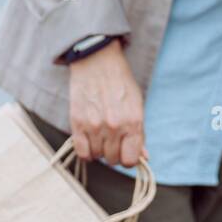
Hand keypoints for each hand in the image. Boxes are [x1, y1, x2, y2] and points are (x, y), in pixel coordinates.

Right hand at [67, 40, 145, 167]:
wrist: (98, 62)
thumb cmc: (120, 81)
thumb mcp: (137, 105)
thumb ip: (139, 133)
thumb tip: (144, 156)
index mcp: (133, 122)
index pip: (131, 159)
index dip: (129, 158)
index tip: (126, 152)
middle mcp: (114, 127)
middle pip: (113, 160)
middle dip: (115, 153)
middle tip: (113, 141)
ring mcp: (94, 126)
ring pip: (97, 156)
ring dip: (100, 150)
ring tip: (101, 136)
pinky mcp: (77, 123)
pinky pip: (81, 152)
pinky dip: (86, 151)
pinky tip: (89, 141)